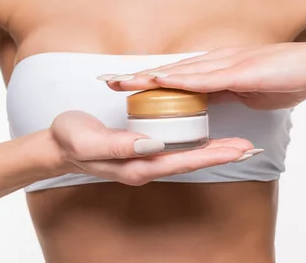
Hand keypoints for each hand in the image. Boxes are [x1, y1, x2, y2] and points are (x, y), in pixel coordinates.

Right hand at [48, 111, 255, 185]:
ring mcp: (144, 159)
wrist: (55, 144)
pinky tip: (208, 139)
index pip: (181, 161)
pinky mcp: (142, 150)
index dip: (210, 156)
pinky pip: (175, 149)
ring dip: (213, 151)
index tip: (236, 150)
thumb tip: (151, 144)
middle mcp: (144, 166)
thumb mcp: (88, 139)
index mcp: (135, 165)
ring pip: (186, 157)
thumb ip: (117, 144)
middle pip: (191, 162)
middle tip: (250, 147)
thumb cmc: (70, 138)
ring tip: (239, 145)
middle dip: (221, 155)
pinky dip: (196, 145)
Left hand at [104, 38, 305, 109]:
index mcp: (217, 69)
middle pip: (168, 71)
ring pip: (178, 71)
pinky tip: (158, 79)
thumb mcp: (249, 91)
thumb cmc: (288, 78)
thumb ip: (226, 95)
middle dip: (135, 76)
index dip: (146, 80)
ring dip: (147, 76)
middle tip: (104, 80)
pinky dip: (179, 79)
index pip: (174, 76)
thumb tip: (211, 104)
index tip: (121, 85)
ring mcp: (226, 64)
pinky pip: (204, 76)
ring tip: (119, 81)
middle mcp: (216, 63)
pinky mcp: (240, 71)